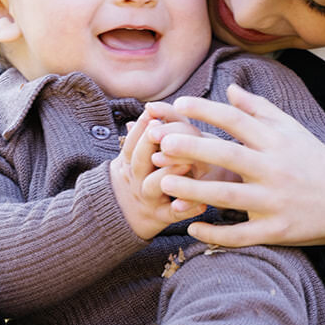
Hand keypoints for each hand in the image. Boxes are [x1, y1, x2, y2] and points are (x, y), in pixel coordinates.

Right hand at [110, 112, 203, 237]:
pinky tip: (202, 204)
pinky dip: (186, 209)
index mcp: (130, 161)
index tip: (151, 113)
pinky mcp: (161, 217)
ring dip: (168, 173)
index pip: (132, 141)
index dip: (140, 127)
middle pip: (138, 159)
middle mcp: (136, 178)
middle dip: (149, 145)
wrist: (122, 216)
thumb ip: (147, 135)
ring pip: (154, 185)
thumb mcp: (136, 156)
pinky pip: (173, 214)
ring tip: (186, 164)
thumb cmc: (139, 176)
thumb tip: (151, 107)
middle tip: (163, 131)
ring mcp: (148, 198)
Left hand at [153, 83, 324, 278]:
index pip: (238, 121)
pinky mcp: (275, 231)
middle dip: (193, 149)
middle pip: (229, 156)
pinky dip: (215, 234)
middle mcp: (275, 170)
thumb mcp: (293, 131)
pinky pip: (240, 235)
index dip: (207, 111)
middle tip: (160, 142)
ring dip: (194, 191)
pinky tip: (191, 227)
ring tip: (163, 183)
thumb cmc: (314, 162)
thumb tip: (229, 88)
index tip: (179, 103)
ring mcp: (275, 202)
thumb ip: (259, 110)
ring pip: (228, 197)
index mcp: (277, 142)